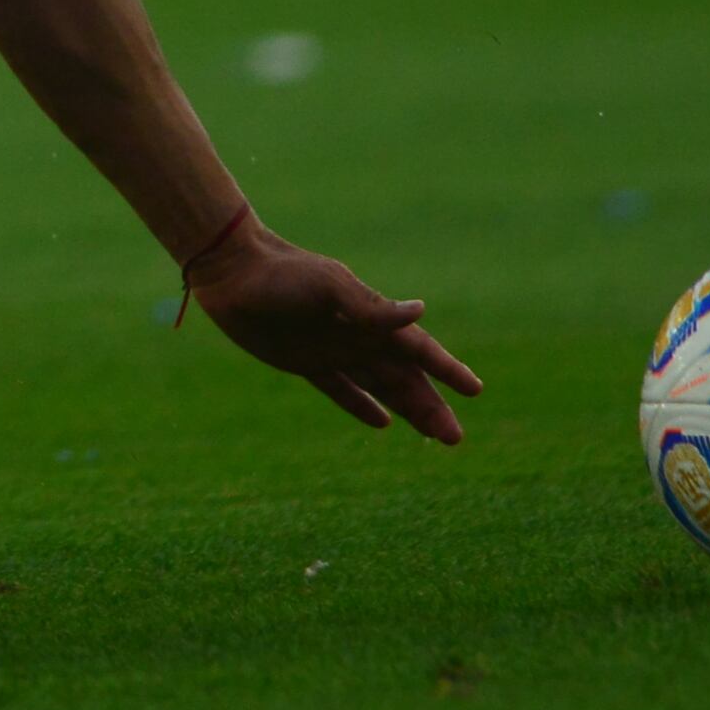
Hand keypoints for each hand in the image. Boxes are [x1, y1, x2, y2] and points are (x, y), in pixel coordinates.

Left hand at [189, 223, 483, 444]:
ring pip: (381, 388)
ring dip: (408, 410)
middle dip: (431, 406)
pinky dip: (363, 406)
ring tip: (436, 436)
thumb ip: (371, 307)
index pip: (418, 350)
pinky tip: (384, 424)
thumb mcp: (328, 287)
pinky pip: (343, 391)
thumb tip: (421, 310)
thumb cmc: (283, 275)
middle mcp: (357, 336)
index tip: (475, 390)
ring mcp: (333, 350)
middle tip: (456, 438)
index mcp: (370, 317)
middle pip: (404, 379)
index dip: (447, 370)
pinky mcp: (305, 363)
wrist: (233, 271)